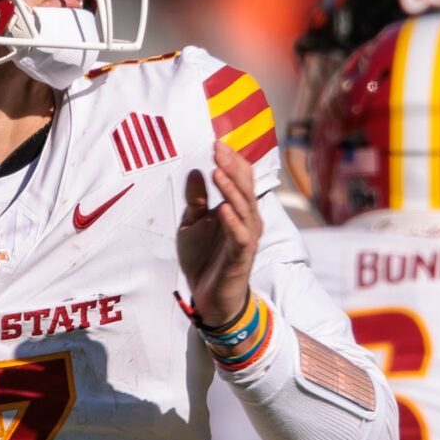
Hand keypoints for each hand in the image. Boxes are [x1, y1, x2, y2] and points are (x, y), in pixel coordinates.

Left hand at [177, 143, 264, 327]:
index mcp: (237, 209)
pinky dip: (233, 221)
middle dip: (232, 166)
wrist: (208, 297)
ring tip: (217, 171)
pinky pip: (240, 236)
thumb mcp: (192, 224)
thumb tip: (196, 170)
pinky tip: (223, 209)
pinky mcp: (241, 256)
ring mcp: (246, 238)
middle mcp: (247, 220)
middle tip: (217, 147)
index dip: (231, 160)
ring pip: (244, 208)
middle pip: (245, 187)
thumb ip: (195, 200)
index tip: (216, 142)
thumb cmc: (204, 258)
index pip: (240, 178)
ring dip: (231, 189)